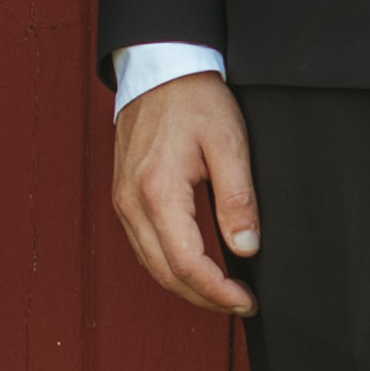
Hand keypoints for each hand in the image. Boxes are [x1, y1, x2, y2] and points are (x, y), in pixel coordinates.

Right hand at [110, 74, 264, 317]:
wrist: (160, 67)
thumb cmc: (195, 99)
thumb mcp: (229, 143)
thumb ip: (238, 198)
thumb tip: (246, 248)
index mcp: (158, 192)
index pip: (186, 263)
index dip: (218, 291)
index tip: (247, 300)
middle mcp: (131, 202)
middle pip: (164, 273)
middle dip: (203, 297)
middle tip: (239, 303)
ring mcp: (122, 200)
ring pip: (151, 264)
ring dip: (185, 285)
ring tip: (222, 291)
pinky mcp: (123, 196)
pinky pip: (143, 245)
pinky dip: (169, 265)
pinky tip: (195, 265)